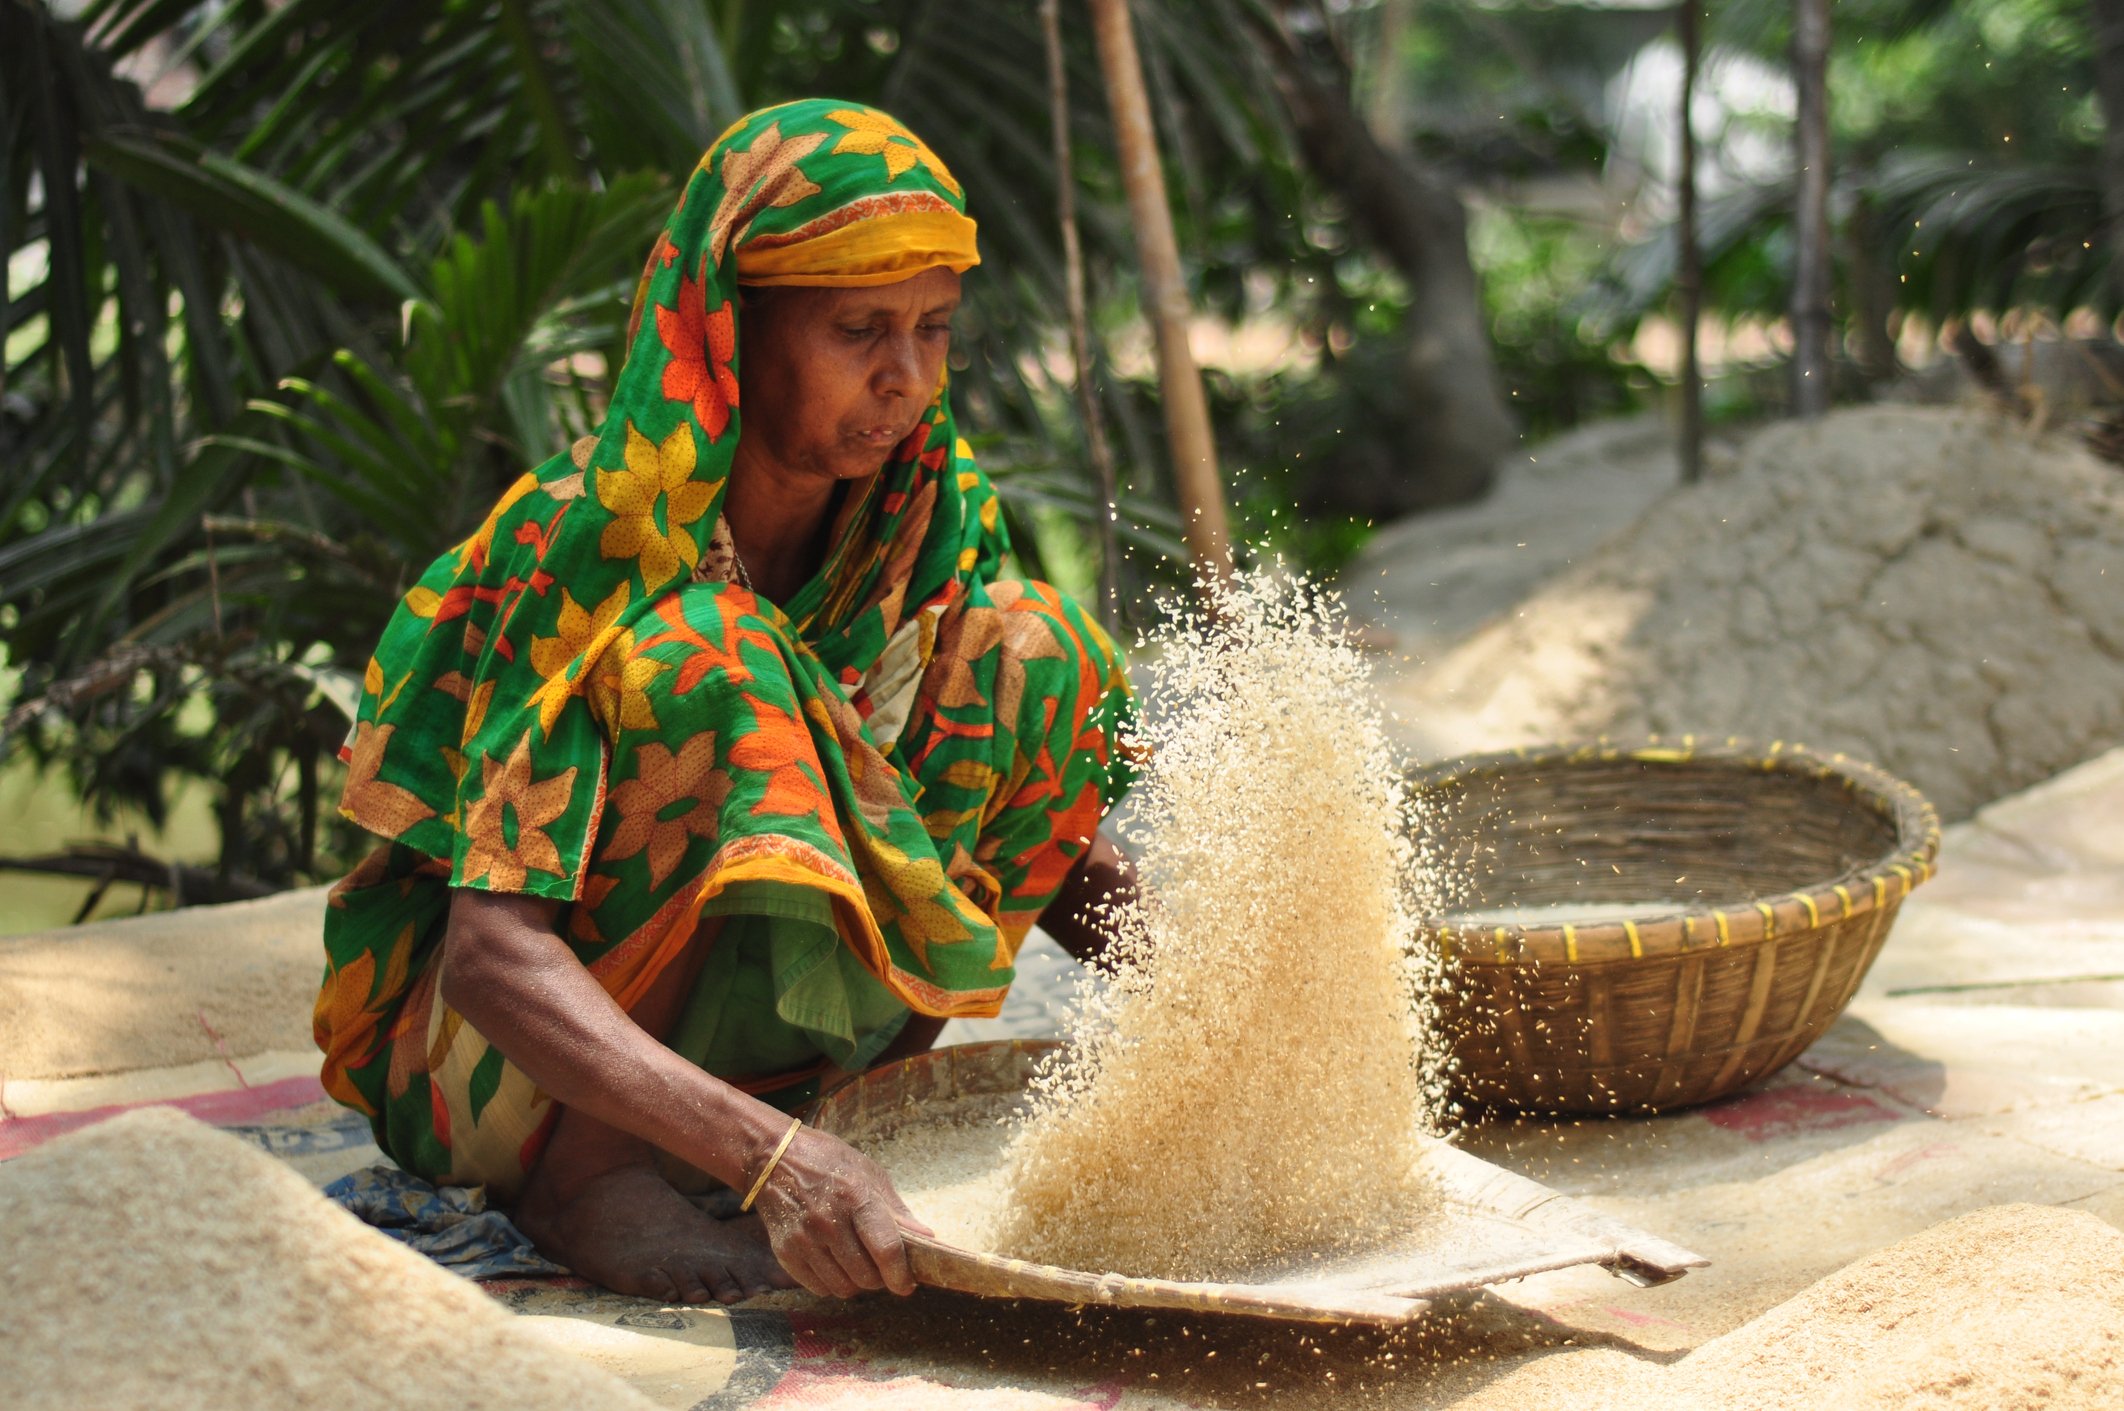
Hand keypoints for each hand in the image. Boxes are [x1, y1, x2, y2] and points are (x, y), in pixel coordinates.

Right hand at [750, 1127, 932, 1297]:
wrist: (774, 1159)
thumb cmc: (828, 1162)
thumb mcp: (869, 1173)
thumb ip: (896, 1209)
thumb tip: (926, 1238)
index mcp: (856, 1196)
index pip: (885, 1248)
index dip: (901, 1274)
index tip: (908, 1285)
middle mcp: (829, 1221)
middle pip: (866, 1275)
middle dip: (880, 1278)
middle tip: (880, 1267)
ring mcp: (804, 1239)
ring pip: (843, 1287)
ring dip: (856, 1283)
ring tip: (857, 1264)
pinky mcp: (786, 1252)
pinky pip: (818, 1287)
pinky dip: (832, 1283)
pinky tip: (834, 1264)